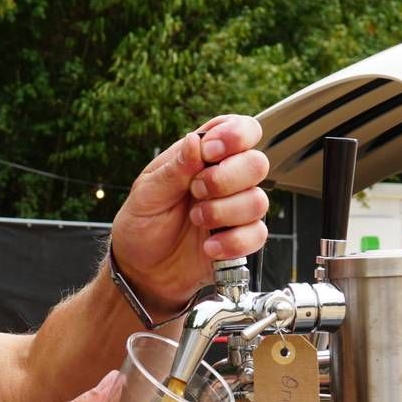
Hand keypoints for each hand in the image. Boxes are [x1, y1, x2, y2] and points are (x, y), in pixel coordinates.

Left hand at [108, 115, 270, 313]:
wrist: (142, 271)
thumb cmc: (142, 225)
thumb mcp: (147, 193)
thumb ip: (174, 168)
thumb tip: (195, 141)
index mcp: (203, 157)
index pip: (240, 130)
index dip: (235, 135)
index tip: (210, 152)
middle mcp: (226, 179)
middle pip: (257, 163)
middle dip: (226, 178)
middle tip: (196, 191)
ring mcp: (236, 210)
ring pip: (259, 201)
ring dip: (224, 212)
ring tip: (196, 220)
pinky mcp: (241, 239)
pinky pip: (257, 235)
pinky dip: (232, 242)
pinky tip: (209, 246)